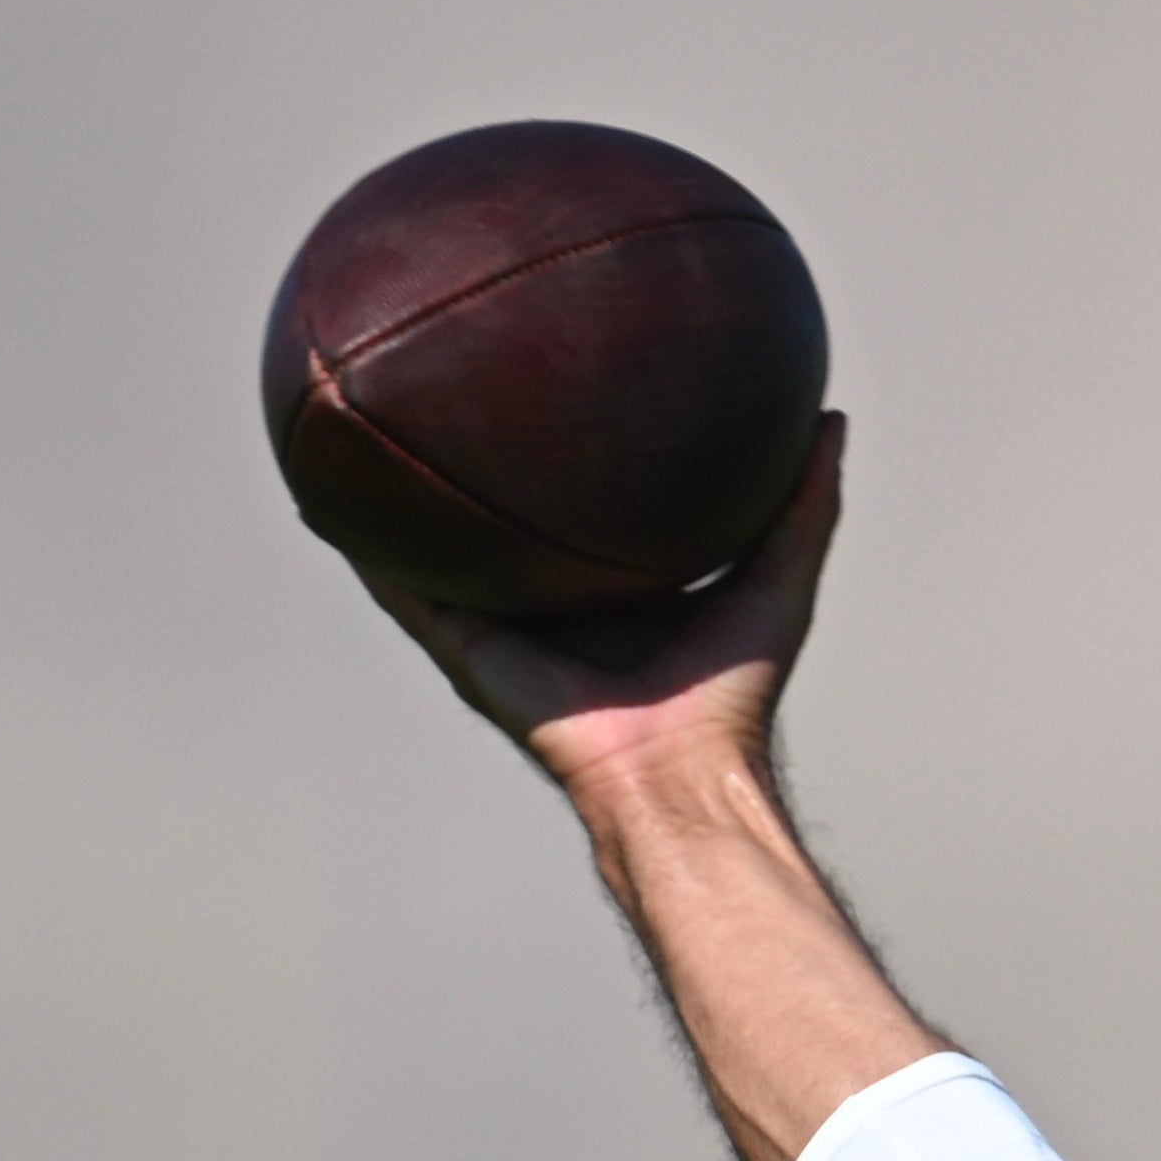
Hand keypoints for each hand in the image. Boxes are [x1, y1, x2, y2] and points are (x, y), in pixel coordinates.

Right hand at [350, 415, 848, 816]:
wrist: (680, 772)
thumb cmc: (733, 692)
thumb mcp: (778, 575)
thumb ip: (804, 501)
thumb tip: (831, 414)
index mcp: (614, 588)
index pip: (582, 510)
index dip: (565, 459)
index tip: (550, 395)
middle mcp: (553, 606)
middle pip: (503, 528)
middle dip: (473, 469)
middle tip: (441, 389)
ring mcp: (505, 631)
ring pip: (438, 555)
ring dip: (398, 505)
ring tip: (353, 433)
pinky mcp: (469, 655)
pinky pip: (407, 596)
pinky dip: (370, 554)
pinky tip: (329, 505)